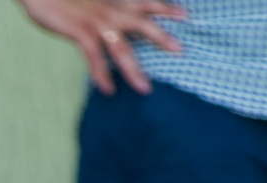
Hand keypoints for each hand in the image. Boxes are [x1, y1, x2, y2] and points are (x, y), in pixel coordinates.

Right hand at [10, 0, 184, 93]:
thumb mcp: (91, 0)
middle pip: (144, 25)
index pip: (148, 3)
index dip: (167, 8)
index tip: (186, 15)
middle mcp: (111, 9)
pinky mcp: (80, 32)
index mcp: (115, 0)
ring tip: (144, 88)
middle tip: (180, 51)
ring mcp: (97, 22)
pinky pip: (95, 57)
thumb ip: (105, 9)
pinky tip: (108, 90)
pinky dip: (101, 75)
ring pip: (122, 49)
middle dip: (163, 38)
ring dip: (134, 70)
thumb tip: (112, 25)